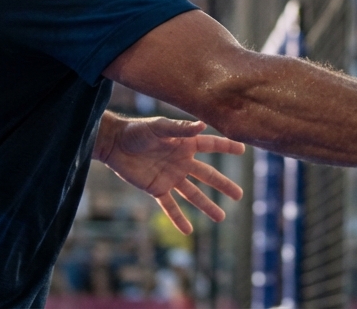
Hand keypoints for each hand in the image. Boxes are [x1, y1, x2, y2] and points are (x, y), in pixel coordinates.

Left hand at [96, 114, 245, 233]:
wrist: (114, 144)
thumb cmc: (136, 131)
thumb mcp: (158, 127)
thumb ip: (180, 128)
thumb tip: (203, 125)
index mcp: (185, 144)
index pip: (211, 145)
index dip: (226, 147)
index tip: (242, 149)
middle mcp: (182, 161)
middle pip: (207, 176)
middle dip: (223, 185)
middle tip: (239, 195)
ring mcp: (170, 177)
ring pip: (193, 194)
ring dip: (206, 206)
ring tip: (221, 217)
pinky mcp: (157, 189)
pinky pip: (170, 206)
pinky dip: (178, 218)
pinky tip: (188, 230)